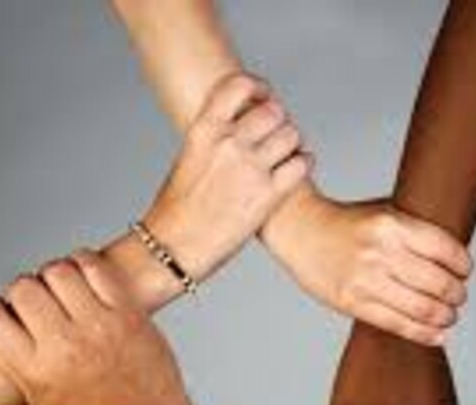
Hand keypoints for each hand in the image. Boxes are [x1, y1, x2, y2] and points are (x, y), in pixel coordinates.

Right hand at [0, 250, 200, 404]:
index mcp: (36, 373)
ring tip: (61, 290)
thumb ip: (7, 399)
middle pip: (22, 287)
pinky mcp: (128, 312)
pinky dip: (84, 264)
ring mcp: (99, 326)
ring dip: (53, 275)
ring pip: (57, 270)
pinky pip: (96, 267)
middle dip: (22, 291)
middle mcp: (65, 346)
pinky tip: (84, 278)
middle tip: (35, 303)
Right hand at [142, 72, 310, 282]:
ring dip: (292, 142)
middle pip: (273, 110)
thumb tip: (243, 124)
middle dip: (278, 121)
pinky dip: (304, 163)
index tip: (264, 96)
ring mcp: (250, 168)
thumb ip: (216, 136)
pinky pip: (302, 163)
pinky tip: (294, 170)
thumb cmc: (177, 209)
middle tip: (275, 135)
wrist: (172, 248)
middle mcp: (228, 143)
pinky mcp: (267, 196)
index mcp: (204, 130)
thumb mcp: (189, 157)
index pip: (239, 85)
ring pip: (292, 134)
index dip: (258, 86)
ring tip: (284, 154)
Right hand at [260, 195, 471, 345]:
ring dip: (446, 316)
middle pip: (438, 283)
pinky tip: (438, 334)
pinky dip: (425, 333)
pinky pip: (398, 325)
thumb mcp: (385, 212)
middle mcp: (380, 252)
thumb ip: (416, 232)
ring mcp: (365, 280)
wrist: (301, 230)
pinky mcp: (352, 303)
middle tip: (459, 296)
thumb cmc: (348, 222)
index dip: (463, 265)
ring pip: (422, 309)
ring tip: (450, 315)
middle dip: (457, 294)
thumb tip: (455, 258)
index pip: (445, 250)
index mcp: (392, 225)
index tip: (465, 271)